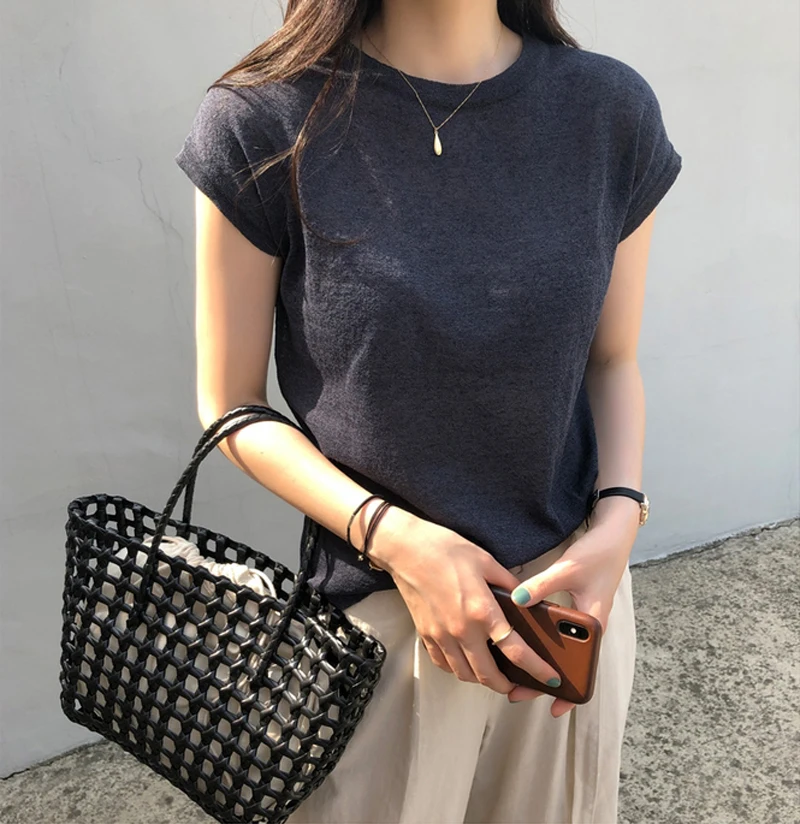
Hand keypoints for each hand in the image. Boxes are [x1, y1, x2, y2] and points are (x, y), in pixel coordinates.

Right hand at [368, 507, 567, 695]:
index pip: (516, 652)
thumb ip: (509, 584)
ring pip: (464, 674)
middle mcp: (461, 630)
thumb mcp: (486, 561)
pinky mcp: (425, 635)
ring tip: (493, 672)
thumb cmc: (445, 549)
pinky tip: (465, 659)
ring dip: (481, 679)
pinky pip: (444, 664)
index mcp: (482, 611)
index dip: (537, 669)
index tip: (550, 678)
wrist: (405, 549)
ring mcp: (440, 636)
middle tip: (518, 684)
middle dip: (506, 686)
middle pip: (488, 675)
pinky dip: (457, 669)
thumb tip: (525, 598)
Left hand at [504, 517, 636, 716]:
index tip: (552, 708)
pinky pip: (557, 632)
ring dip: (539, 660)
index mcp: (595, 623)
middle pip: (567, 662)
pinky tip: (518, 639)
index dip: (570, 692)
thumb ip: (542, 585)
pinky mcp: (573, 608)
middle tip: (515, 691)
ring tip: (511, 670)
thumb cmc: (597, 554)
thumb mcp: (568, 569)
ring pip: (560, 649)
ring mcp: (581, 618)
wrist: (613, 535)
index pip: (584, 667)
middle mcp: (589, 626)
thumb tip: (516, 601)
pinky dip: (540, 640)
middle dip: (543, 679)